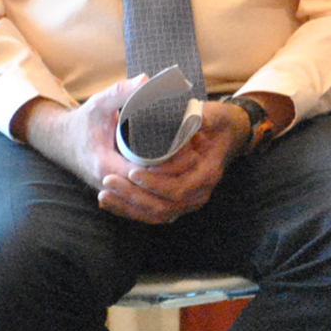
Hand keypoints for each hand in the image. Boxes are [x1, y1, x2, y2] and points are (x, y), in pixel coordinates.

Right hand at [19, 79, 236, 223]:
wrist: (60, 140)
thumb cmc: (82, 121)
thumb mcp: (99, 103)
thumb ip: (122, 92)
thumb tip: (146, 79)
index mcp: (105, 166)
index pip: (146, 175)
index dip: (170, 166)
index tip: (190, 150)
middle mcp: (110, 184)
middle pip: (151, 190)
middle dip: (176, 175)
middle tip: (197, 155)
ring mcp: (114, 190)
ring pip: (148, 199)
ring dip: (171, 185)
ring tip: (192, 163)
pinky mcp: (118, 191)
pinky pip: (143, 199)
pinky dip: (161, 190)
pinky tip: (180, 176)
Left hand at [103, 100, 249, 221]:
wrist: (226, 136)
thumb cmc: (219, 125)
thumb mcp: (217, 116)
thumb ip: (206, 118)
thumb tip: (197, 118)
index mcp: (209, 172)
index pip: (180, 188)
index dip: (155, 182)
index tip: (132, 170)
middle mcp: (200, 192)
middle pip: (164, 206)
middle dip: (134, 195)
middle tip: (108, 180)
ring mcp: (188, 201)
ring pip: (155, 214)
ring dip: (128, 207)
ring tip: (104, 194)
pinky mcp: (175, 203)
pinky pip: (151, 214)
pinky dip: (129, 210)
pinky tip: (107, 202)